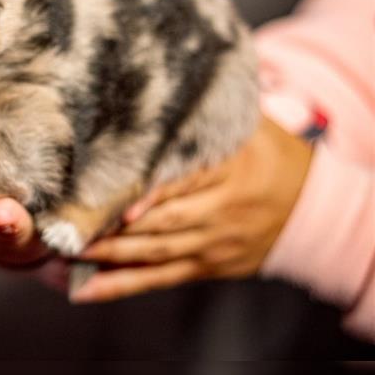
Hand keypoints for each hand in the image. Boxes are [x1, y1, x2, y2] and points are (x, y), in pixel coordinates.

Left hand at [70, 116, 312, 302]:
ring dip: (108, 255)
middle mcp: (221, 209)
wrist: (310, 204)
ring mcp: (213, 242)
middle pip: (160, 221)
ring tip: (65, 250)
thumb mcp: (243, 124)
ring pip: (154, 252)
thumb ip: (200, 114)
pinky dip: (120, 286)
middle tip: (65, 222)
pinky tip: (85, 289)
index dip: (145, 192)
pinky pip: (159, 279)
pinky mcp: (206, 266)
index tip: (109, 196)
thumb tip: (156, 85)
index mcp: (229, 168)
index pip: (180, 180)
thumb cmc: (264, 151)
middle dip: (110, 226)